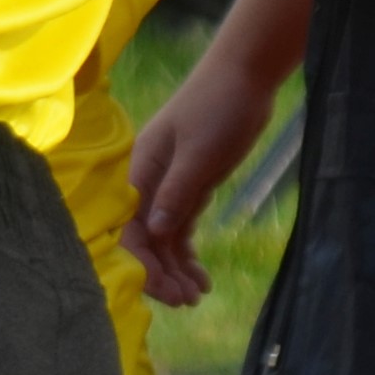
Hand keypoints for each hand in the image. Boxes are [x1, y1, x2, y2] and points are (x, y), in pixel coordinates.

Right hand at [121, 41, 294, 307]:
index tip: (164, 290)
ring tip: (197, 296)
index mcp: (140, 169)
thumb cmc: (218, 105)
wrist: (246, 73)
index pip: (128, 227)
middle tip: (186, 301)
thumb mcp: (198, 151)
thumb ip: (177, 191)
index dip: (141, 262)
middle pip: (144, 238)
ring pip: (164, 237)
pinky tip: (202, 277)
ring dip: (176, 268)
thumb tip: (153, 232)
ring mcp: (170, 183)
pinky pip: (182, 226)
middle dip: (160, 272)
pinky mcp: (192, 184)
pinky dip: (188, 253)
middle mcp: (149, 180)